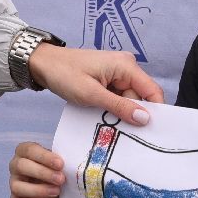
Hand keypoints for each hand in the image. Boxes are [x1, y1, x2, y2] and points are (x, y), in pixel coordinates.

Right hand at [8, 141, 65, 197]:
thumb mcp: (58, 163)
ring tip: (56, 191)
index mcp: (24, 151)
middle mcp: (15, 166)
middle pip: (21, 166)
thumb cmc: (56, 170)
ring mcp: (13, 184)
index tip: (60, 164)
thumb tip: (70, 164)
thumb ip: (60, 161)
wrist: (56, 191)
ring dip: (38, 190)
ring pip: (17, 187)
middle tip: (61, 179)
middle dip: (42, 173)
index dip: (44, 157)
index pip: (29, 150)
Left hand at [27, 44, 163, 125]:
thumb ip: (119, 106)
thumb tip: (146, 119)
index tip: (151, 133)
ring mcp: (117, 72)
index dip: (155, 111)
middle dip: (132, 114)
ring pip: (128, 99)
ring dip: (120, 112)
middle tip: (122, 133)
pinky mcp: (108, 78)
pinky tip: (103, 116)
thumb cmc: (64, 74)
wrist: (42, 64)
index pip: (152, 91)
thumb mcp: (92, 94)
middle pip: (140, 97)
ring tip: (108, 124)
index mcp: (126, 66)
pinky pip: (118, 96)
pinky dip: (112, 107)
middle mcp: (126, 66)